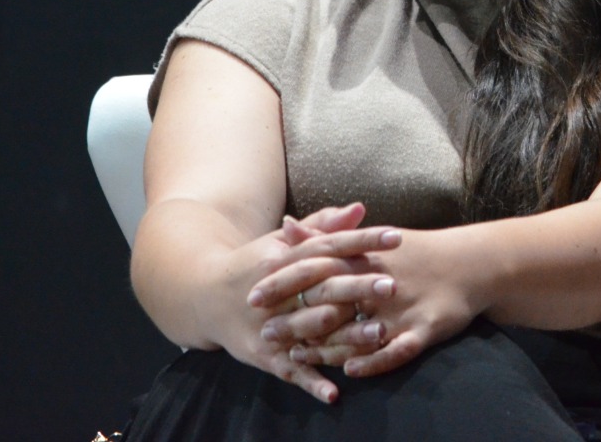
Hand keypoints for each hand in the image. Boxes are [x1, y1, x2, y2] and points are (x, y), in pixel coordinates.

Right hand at [209, 203, 400, 402]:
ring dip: (344, 334)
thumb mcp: (281, 242)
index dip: (363, 240)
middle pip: (323, 288)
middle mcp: (278, 291)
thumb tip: (361, 208)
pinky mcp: (262, 354)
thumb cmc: (254, 263)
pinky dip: (311, 382)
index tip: (396, 236)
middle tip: (393, 285)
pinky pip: (290, 370)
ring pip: (311, 330)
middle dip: (358, 287)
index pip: (329, 246)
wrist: (203, 296)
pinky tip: (335, 393)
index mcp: (285, 258)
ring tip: (379, 333)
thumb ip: (322, 226)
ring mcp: (269, 325)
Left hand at [266, 227, 482, 380]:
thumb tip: (285, 224)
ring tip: (298, 357)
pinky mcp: (426, 327)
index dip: (285, 282)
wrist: (471, 263)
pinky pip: (398, 348)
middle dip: (296, 318)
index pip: (318, 268)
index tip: (252, 294)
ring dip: (326, 345)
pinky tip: (351, 370)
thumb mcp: (369, 240)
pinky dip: (374, 360)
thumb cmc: (415, 252)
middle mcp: (381, 281)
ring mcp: (404, 306)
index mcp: (366, 258)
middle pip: (331, 301)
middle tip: (265, 334)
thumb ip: (325, 234)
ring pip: (359, 329)